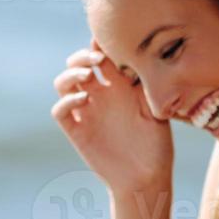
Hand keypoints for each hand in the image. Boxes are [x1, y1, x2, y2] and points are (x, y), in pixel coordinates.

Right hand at [50, 42, 174, 193]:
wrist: (147, 178)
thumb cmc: (157, 145)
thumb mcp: (156, 111)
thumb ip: (146, 86)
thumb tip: (143, 57)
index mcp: (119, 87)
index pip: (103, 57)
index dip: (101, 45)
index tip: (108, 39)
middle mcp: (100, 96)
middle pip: (78, 64)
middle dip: (82, 56)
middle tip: (97, 58)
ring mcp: (86, 112)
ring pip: (64, 83)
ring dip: (71, 74)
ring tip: (88, 76)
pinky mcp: (77, 131)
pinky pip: (61, 111)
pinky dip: (67, 101)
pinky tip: (83, 99)